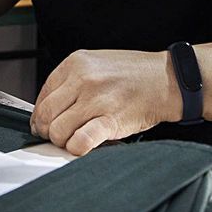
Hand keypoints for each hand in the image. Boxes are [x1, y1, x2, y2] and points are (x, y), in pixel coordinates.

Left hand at [31, 49, 180, 155]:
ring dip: (63, 141)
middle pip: (46, 114)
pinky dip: (77, 148)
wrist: (170, 79)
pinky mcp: (112, 120)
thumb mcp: (98, 63)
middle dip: (47, 131)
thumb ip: (72, 81)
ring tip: (74, 140)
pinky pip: (81, 141)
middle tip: (57, 136)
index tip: (44, 123)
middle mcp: (83, 79)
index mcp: (76, 63)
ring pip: (58, 130)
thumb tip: (49, 107)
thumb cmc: (136, 74)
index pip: (43, 95)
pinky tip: (83, 147)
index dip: (41, 115)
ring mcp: (97, 99)